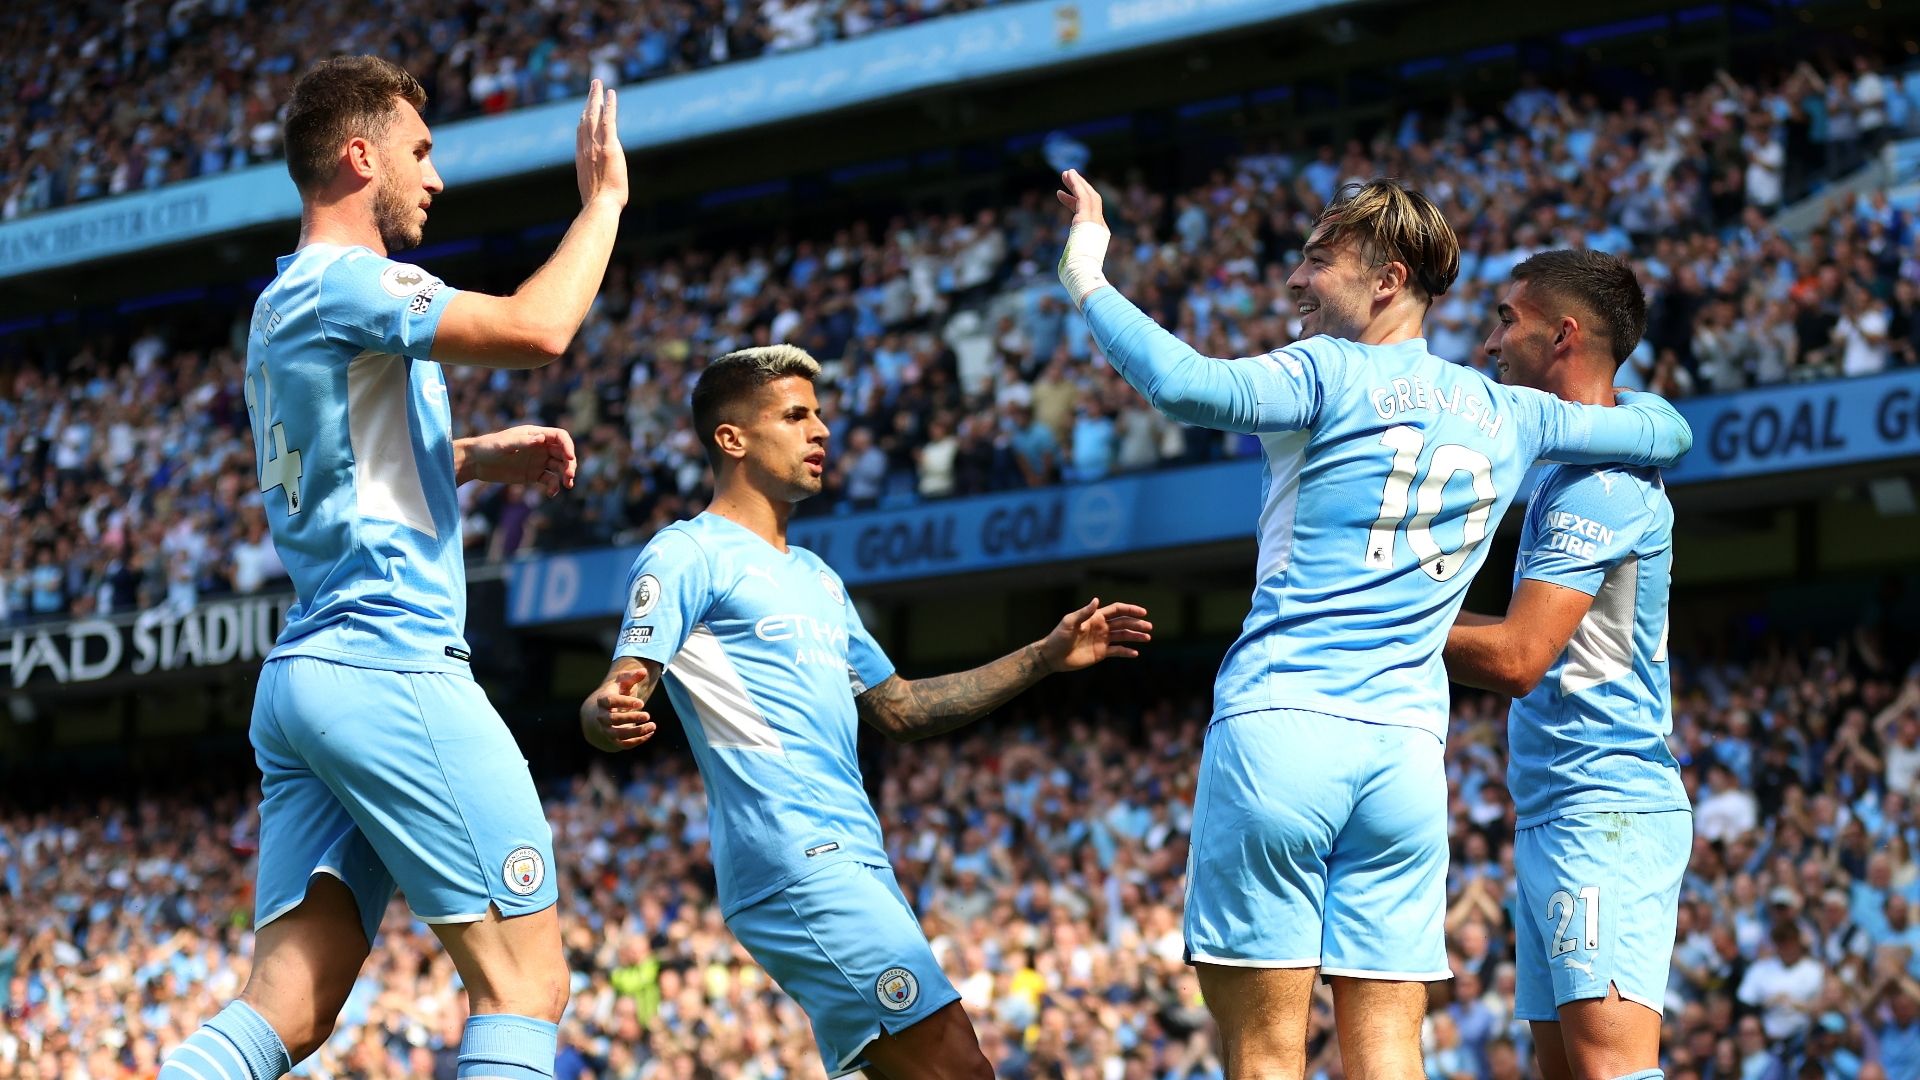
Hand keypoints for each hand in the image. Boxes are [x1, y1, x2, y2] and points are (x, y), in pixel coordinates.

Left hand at [460, 426, 576, 494]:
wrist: (476, 462)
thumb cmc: (488, 447)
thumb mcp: (504, 444)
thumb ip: (523, 442)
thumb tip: (541, 439)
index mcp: (535, 434)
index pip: (560, 437)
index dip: (568, 446)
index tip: (570, 458)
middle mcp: (540, 447)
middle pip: (564, 453)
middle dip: (570, 464)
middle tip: (569, 477)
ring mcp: (538, 461)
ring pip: (559, 467)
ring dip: (566, 475)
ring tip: (567, 485)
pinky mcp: (533, 475)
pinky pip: (549, 480)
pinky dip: (554, 486)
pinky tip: (551, 493)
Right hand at [576, 79, 628, 208]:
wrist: (600, 205)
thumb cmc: (598, 204)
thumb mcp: (592, 190)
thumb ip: (593, 181)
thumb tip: (594, 189)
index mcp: (581, 157)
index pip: (580, 133)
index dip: (583, 119)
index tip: (585, 109)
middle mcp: (586, 147)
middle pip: (585, 118)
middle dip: (588, 101)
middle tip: (592, 86)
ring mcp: (596, 145)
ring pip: (594, 114)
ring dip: (596, 97)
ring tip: (598, 83)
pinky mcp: (609, 145)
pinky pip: (608, 120)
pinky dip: (609, 105)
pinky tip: (611, 93)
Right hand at [581, 669, 654, 752]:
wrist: (605, 711)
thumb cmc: (617, 692)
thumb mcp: (623, 682)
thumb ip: (633, 676)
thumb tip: (643, 671)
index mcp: (603, 700)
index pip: (610, 701)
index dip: (625, 702)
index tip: (641, 702)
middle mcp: (602, 716)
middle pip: (613, 720)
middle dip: (631, 718)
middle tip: (648, 715)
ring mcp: (607, 729)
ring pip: (618, 735)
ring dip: (636, 732)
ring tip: (653, 725)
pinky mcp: (614, 740)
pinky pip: (624, 744)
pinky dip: (638, 740)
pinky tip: (650, 733)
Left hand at [1036, 597, 1150, 672]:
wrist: (1053, 656)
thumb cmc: (1059, 636)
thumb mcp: (1070, 622)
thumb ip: (1084, 612)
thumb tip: (1097, 600)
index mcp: (1095, 617)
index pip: (1117, 610)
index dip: (1130, 610)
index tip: (1143, 613)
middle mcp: (1101, 627)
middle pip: (1123, 623)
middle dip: (1137, 624)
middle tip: (1149, 627)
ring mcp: (1102, 640)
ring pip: (1123, 636)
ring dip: (1135, 636)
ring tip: (1147, 638)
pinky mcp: (1101, 653)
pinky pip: (1117, 651)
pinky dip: (1126, 652)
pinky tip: (1135, 653)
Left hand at [1054, 170, 1111, 308]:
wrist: (1083, 276)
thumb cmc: (1078, 277)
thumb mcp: (1074, 266)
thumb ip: (1073, 262)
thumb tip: (1067, 273)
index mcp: (1098, 236)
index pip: (1087, 213)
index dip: (1073, 201)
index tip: (1059, 195)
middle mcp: (1099, 226)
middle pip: (1092, 201)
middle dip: (1079, 187)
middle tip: (1066, 176)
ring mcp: (1095, 221)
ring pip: (1089, 195)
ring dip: (1077, 182)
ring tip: (1066, 172)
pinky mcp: (1087, 218)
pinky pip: (1083, 196)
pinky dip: (1076, 184)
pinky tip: (1069, 176)